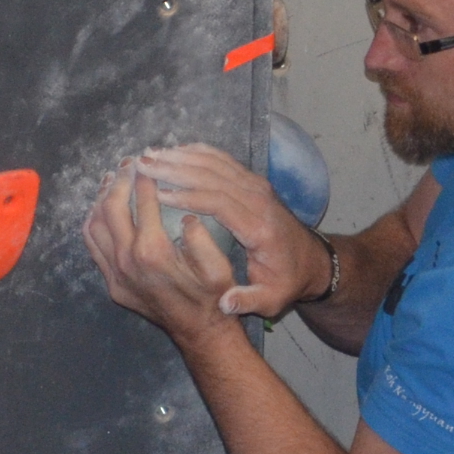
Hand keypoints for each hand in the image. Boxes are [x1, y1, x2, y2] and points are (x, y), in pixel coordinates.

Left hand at [81, 165, 243, 343]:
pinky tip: (102, 210)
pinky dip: (93, 223)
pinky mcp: (112, 283)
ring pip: (95, 226)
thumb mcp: (218, 267)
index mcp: (154, 251)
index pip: (143, 203)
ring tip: (111, 180)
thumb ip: (201, 238)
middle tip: (127, 164)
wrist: (199, 332)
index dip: (144, 179)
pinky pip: (93, 247)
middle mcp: (127, 260)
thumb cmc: (213, 297)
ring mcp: (115, 273)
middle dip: (118, 181)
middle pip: (111, 209)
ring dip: (101, 199)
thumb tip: (186, 215)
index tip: (147, 163)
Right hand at [130, 142, 327, 319]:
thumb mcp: (271, 299)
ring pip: (216, 163)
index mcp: (258, 227)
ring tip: (149, 155)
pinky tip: (174, 150)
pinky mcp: (254, 181)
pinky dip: (198, 153)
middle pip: (213, 176)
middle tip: (142, 165)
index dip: (188, 196)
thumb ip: (248, 301)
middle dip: (175, 169)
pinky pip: (223, 160)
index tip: (158, 193)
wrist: (311, 260)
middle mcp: (258, 200)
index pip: (219, 203)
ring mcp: (257, 186)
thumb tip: (224, 303)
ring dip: (181, 157)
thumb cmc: (286, 280)